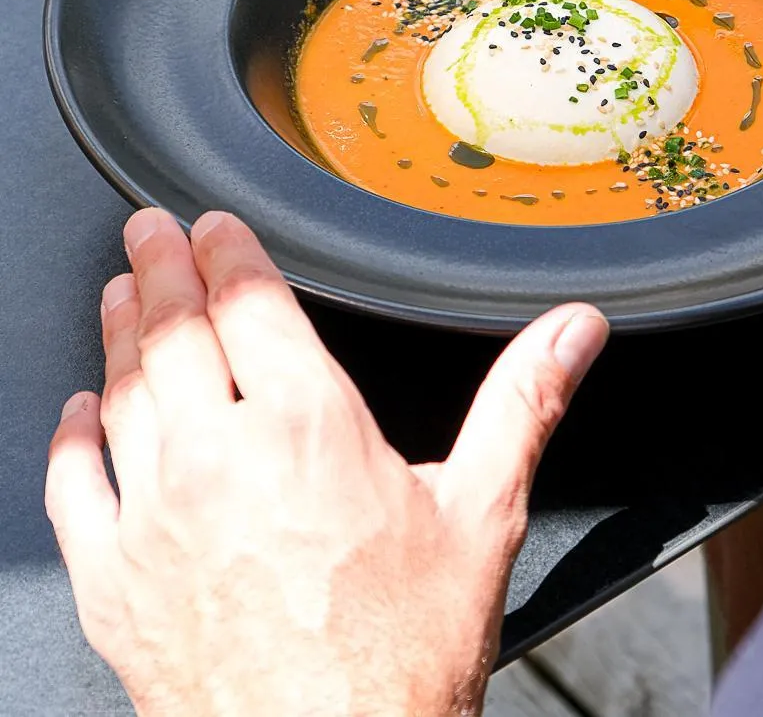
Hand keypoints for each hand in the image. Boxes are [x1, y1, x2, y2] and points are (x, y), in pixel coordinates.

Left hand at [45, 208, 607, 716]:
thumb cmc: (402, 659)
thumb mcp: (482, 515)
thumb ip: (524, 403)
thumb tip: (572, 332)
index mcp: (308, 426)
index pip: (248, 301)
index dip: (224, 250)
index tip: (214, 225)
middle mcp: (219, 457)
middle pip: (172, 329)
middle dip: (159, 266)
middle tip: (150, 229)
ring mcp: (154, 519)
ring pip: (120, 394)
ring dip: (117, 331)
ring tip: (118, 293)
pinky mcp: (113, 583)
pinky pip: (71, 489)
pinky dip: (68, 437)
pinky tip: (74, 415)